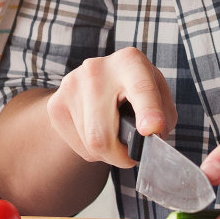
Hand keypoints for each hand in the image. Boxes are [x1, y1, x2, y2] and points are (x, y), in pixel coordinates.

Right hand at [45, 48, 174, 168]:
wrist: (96, 81)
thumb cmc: (136, 90)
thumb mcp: (159, 95)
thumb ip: (163, 116)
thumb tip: (151, 135)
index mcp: (130, 62)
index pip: (141, 89)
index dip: (148, 111)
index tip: (152, 129)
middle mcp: (96, 69)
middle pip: (103, 134)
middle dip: (120, 156)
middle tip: (130, 156)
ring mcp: (71, 85)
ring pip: (90, 144)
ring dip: (107, 152)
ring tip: (114, 135)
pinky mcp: (56, 104)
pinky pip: (78, 145)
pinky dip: (92, 148)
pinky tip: (97, 130)